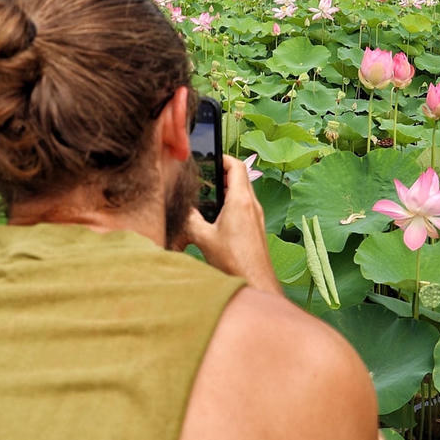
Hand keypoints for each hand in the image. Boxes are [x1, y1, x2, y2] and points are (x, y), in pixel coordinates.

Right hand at [181, 154, 278, 293]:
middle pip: (239, 177)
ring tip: (208, 196)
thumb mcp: (203, 237)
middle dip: (221, 174)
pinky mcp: (256, 228)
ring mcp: (257, 216)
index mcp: (241, 200)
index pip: (236, 166)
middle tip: (204, 176)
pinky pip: (244, 207)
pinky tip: (217, 217)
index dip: (222, 157)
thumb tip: (181, 209)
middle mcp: (252, 205)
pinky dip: (231, 204)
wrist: (256, 282)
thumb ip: (190, 219)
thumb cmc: (234, 261)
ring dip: (226, 190)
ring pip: (242, 193)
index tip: (209, 157)